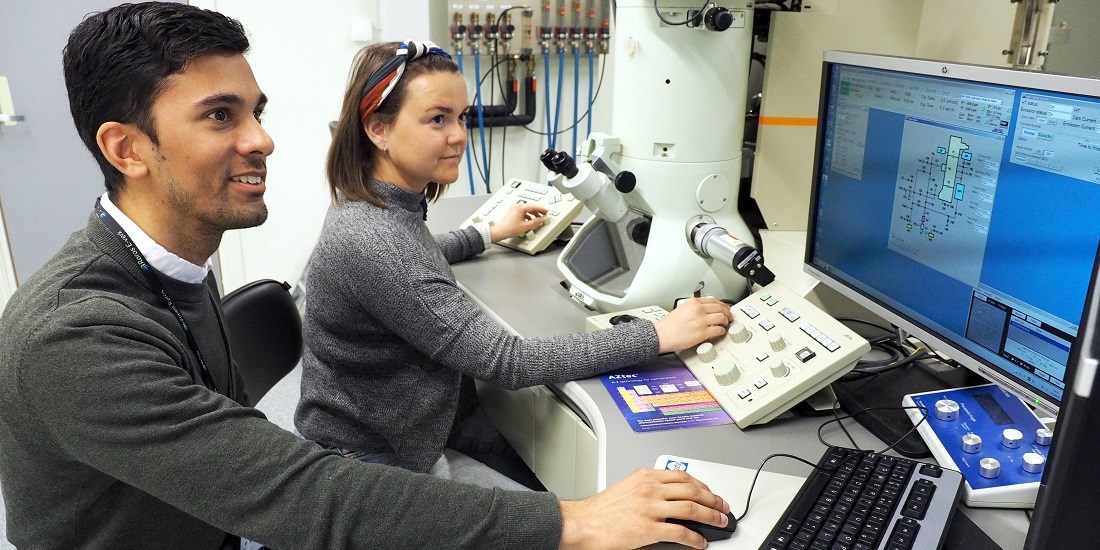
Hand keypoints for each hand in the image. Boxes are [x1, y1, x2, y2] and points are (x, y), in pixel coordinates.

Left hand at [490, 203, 548, 241]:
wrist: (500, 232)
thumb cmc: (509, 228)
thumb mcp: (525, 226)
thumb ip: (535, 222)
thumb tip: (541, 220)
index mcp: (520, 207)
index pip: (534, 206)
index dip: (541, 209)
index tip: (547, 211)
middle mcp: (516, 207)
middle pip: (530, 207)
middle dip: (538, 211)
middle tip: (544, 214)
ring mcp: (514, 210)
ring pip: (527, 210)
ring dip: (533, 214)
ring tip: (538, 218)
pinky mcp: (513, 213)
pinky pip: (523, 213)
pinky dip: (528, 216)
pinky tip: (530, 221)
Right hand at [558, 468, 730, 549]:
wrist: (583, 523)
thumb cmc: (600, 510)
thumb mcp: (627, 487)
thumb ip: (648, 488)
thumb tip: (668, 496)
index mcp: (645, 476)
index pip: (682, 476)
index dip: (702, 485)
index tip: (710, 492)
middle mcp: (650, 488)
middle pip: (692, 489)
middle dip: (712, 499)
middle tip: (722, 507)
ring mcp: (650, 508)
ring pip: (691, 507)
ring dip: (710, 516)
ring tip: (719, 522)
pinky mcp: (649, 528)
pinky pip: (680, 532)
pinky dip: (695, 538)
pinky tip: (701, 542)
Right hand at [653, 297, 732, 353]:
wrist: (661, 335)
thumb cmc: (668, 325)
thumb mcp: (681, 309)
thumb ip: (694, 308)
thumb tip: (705, 311)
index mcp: (693, 302)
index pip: (714, 301)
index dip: (722, 305)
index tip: (725, 309)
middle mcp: (698, 309)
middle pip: (720, 308)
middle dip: (727, 313)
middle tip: (729, 317)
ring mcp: (701, 321)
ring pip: (722, 318)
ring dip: (726, 322)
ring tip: (725, 325)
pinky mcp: (702, 333)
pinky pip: (718, 330)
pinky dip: (722, 331)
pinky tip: (720, 332)